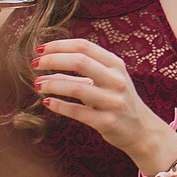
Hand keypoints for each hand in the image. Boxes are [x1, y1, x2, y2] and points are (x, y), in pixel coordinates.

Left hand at [31, 38, 163, 166]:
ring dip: (52, 84)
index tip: (40, 49)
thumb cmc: (118, 100)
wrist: (142, 130)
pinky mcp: (107, 121)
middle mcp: (117, 80)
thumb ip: (83, 70)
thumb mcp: (108, 80)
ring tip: (37, 84)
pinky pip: (77, 112)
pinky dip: (59, 105)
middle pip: (79, 62)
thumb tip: (47, 66)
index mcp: (116, 65)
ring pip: (76, 88)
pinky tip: (47, 102)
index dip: (59, 45)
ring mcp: (113, 101)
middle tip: (34, 65)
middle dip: (52, 61)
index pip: (84, 46)